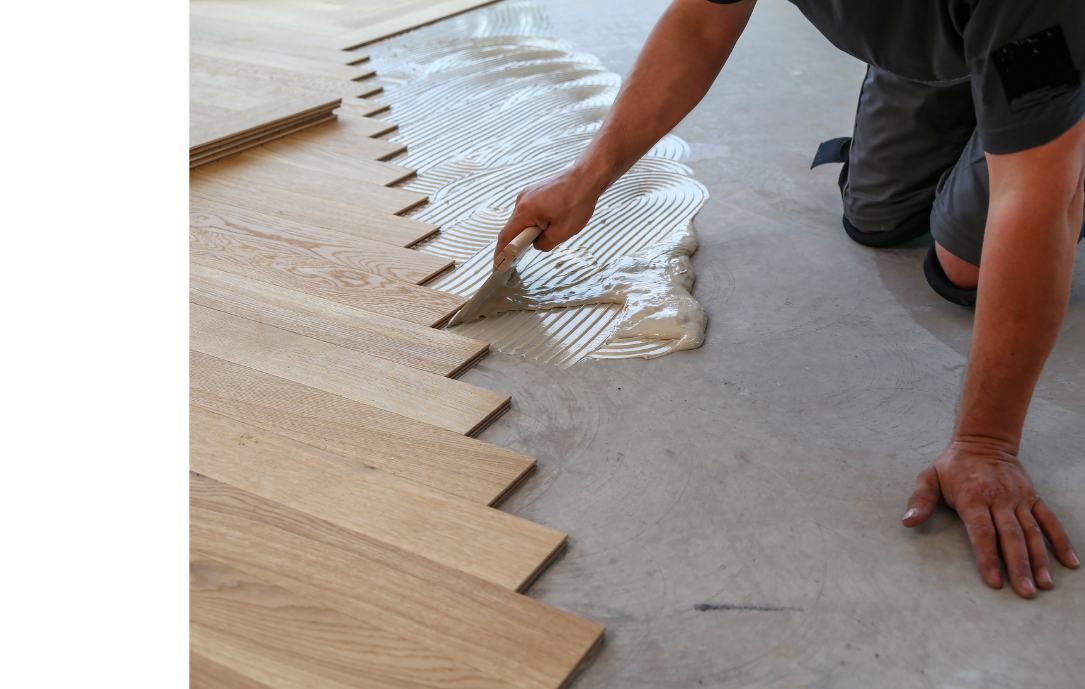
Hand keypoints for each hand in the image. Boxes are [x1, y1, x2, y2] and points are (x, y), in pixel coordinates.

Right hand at [493, 167, 601, 264]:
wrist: (585, 178)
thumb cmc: (577, 200)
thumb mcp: (563, 232)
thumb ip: (545, 243)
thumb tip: (537, 244)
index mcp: (525, 211)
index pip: (506, 237)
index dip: (500, 254)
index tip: (497, 266)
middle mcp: (522, 200)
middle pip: (513, 228)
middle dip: (518, 242)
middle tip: (527, 253)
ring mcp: (527, 195)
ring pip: (522, 220)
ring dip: (530, 230)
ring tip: (550, 231)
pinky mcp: (533, 193)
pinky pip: (528, 212)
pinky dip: (534, 221)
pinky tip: (549, 223)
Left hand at [903, 439, 1078, 597]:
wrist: (983, 441)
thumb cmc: (953, 465)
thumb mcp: (929, 477)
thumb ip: (920, 500)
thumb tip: (908, 522)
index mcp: (973, 497)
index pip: (982, 531)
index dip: (987, 556)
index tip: (994, 580)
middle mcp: (999, 499)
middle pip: (1011, 536)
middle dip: (1019, 566)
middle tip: (1025, 592)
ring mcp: (1019, 498)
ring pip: (1033, 532)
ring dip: (1040, 559)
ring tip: (1044, 584)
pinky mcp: (1033, 497)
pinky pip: (1049, 520)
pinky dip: (1061, 541)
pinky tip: (1069, 562)